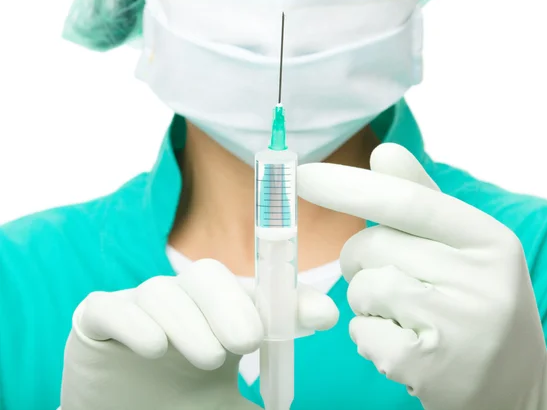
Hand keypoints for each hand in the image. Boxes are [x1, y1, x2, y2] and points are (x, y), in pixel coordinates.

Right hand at [60, 259, 337, 409]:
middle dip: (231, 304)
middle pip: (207, 276)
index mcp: (216, 315)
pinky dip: (133, 322)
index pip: (256, 292)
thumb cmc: (179, 409)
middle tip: (249, 341)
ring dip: (190, 320)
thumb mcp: (228, 407)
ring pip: (161, 292)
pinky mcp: (95, 322)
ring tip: (210, 357)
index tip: (324, 318)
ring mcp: (136, 308)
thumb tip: (294, 398)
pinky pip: (110, 307)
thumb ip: (263, 402)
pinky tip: (154, 348)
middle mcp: (180, 302)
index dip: (290, 299)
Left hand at [297, 143, 546, 409]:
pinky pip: (360, 331)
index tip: (304, 174)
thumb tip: (383, 152)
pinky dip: (367, 335)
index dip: (350, 186)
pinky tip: (403, 345)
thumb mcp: (465, 247)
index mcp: (490, 239)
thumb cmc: (475, 302)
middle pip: (372, 245)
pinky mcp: (427, 368)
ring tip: (402, 314)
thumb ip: (423, 199)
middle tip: (385, 277)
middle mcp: (481, 280)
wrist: (513, 384)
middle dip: (358, 259)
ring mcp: (457, 327)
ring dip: (364, 299)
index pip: (408, 201)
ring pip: (362, 287)